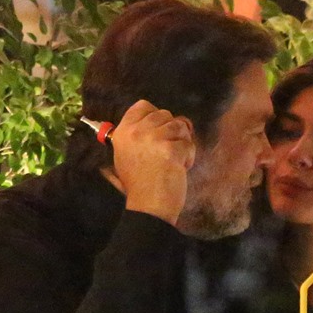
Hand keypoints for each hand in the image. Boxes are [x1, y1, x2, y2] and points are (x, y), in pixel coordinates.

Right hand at [110, 100, 194, 225]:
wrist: (148, 206)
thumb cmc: (138, 185)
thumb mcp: (125, 155)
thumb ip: (137, 136)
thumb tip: (161, 121)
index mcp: (123, 132)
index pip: (143, 105)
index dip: (155, 115)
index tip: (159, 131)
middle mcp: (137, 131)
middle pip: (164, 114)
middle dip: (171, 131)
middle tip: (167, 152)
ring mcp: (154, 139)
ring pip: (179, 126)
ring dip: (182, 142)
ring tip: (173, 160)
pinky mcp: (171, 150)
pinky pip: (189, 144)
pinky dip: (189, 156)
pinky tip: (179, 168)